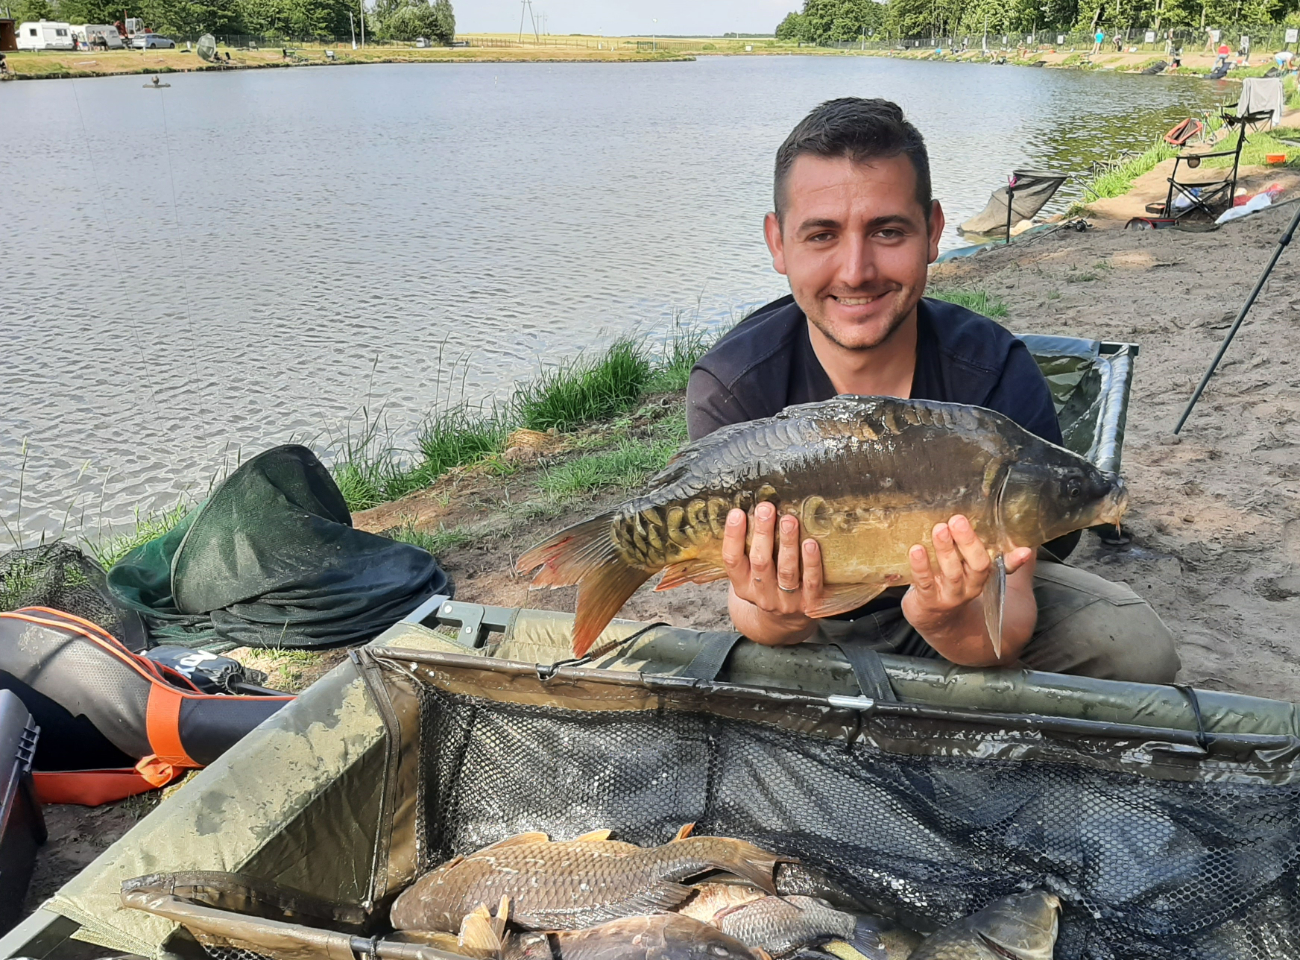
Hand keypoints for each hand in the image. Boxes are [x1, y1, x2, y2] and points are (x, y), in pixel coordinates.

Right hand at [722, 503, 824, 645]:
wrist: (784, 623)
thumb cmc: (767, 583)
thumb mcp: (749, 573)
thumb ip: (748, 548)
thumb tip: (749, 507)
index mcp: (742, 585)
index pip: (732, 560)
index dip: (733, 537)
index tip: (737, 513)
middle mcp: (762, 595)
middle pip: (760, 563)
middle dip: (763, 534)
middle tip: (766, 508)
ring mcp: (786, 602)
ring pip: (786, 572)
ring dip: (787, 544)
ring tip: (789, 520)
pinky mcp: (810, 605)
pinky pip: (811, 583)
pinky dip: (811, 563)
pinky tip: (811, 543)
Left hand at [901, 514, 1032, 631]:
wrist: (933, 618)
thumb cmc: (953, 582)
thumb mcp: (973, 569)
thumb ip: (994, 551)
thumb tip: (1015, 529)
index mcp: (983, 575)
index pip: (1003, 566)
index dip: (1014, 560)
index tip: (1024, 550)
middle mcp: (970, 585)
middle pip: (977, 565)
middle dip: (968, 542)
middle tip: (958, 520)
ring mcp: (950, 594)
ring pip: (952, 572)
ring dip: (946, 550)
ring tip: (939, 529)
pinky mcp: (928, 599)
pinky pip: (925, 583)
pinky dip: (921, 566)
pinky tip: (916, 550)